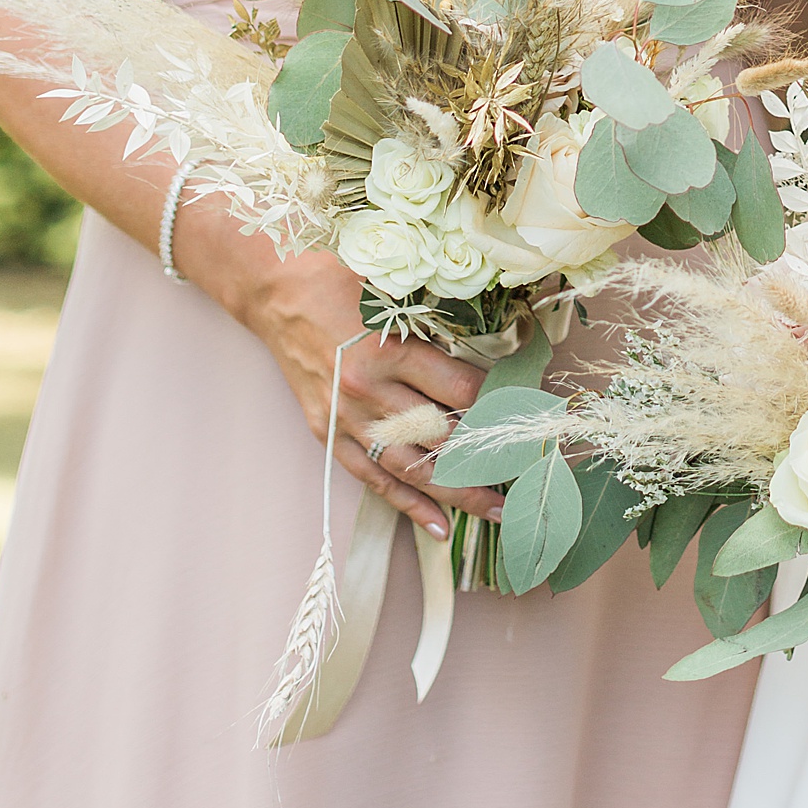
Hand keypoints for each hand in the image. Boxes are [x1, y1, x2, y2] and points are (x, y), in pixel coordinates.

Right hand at [227, 246, 505, 539]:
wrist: (278, 292)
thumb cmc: (342, 281)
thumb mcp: (398, 293)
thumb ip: (441, 325)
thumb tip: (495, 352)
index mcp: (391, 351)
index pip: (461, 391)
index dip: (500, 404)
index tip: (529, 414)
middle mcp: (369, 392)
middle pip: (441, 438)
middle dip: (488, 458)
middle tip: (528, 475)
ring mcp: (346, 419)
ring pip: (411, 469)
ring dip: (457, 493)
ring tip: (497, 511)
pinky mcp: (328, 434)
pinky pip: (373, 478)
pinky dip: (407, 504)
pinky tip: (438, 526)